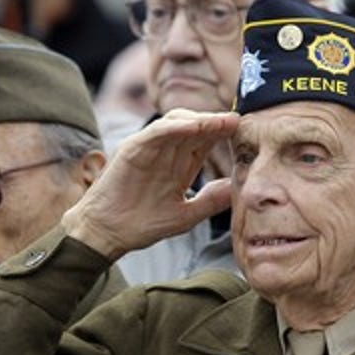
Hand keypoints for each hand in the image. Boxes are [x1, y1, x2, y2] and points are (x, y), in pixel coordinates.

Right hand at [61, 109, 239, 258]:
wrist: (107, 234)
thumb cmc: (142, 224)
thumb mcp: (185, 215)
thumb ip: (210, 201)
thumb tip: (236, 188)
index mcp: (178, 165)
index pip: (205, 142)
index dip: (224, 135)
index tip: (247, 133)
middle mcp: (165, 152)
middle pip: (195, 128)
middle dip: (217, 123)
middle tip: (240, 120)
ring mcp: (148, 148)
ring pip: (177, 123)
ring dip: (201, 120)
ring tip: (223, 121)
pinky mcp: (132, 149)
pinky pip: (156, 132)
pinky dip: (175, 127)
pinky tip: (196, 127)